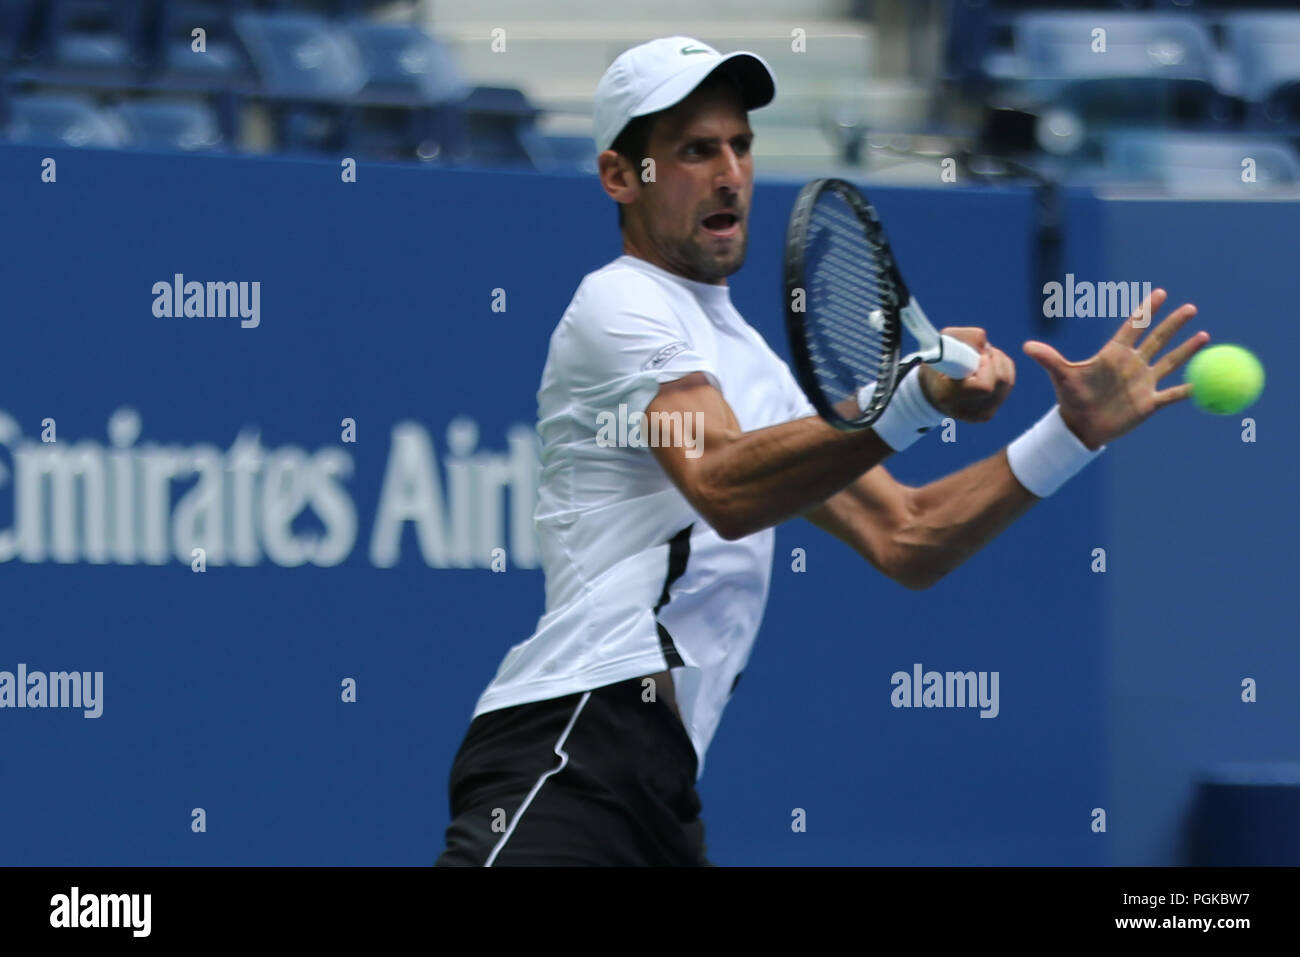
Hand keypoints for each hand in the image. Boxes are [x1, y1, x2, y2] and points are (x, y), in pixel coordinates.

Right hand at [918, 327, 1014, 422]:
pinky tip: (986, 368)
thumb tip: (986, 345)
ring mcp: (979, 415)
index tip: (976, 355)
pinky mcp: (988, 414)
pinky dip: (1002, 370)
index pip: (985, 386)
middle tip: (980, 353)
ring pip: (1007, 382)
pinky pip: (1008, 385)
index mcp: (948, 396)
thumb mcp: (940, 345)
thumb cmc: (934, 364)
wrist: (929, 392)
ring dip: (998, 363)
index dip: (986, 365)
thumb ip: (964, 337)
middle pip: (1001, 381)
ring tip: (981, 359)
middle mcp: (966, 411)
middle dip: (994, 359)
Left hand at [1022, 288, 1207, 449]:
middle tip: (1190, 307)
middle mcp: (1132, 365)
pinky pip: (1173, 394)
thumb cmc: (1071, 398)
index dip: (1146, 311)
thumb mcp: (1061, 377)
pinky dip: (1188, 389)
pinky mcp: (1149, 402)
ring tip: (1204, 336)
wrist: (1080, 426)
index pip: (1133, 327)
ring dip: (1187, 350)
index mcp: (1114, 354)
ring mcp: (1143, 382)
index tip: (1161, 293)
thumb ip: (1049, 360)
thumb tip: (1025, 347)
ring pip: (1170, 362)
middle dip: (1174, 324)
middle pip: (1157, 339)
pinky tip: (1205, 381)